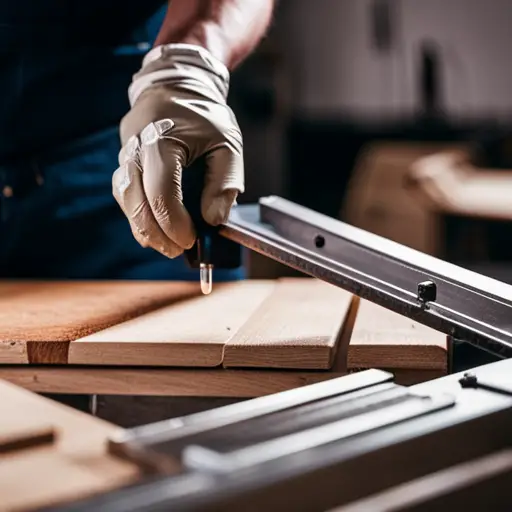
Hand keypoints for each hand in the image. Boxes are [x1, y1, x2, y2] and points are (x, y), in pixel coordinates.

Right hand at [113, 44, 243, 257]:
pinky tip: (154, 229)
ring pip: (125, 201)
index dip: (174, 223)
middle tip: (178, 250)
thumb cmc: (205, 117)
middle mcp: (135, 149)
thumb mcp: (228, 144)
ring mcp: (125, 155)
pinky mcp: (124, 162)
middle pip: (135, 202)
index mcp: (162, 139)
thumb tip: (213, 220)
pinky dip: (137, 216)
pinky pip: (124, 195)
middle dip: (157, 233)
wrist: (175, 88)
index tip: (191, 240)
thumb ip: (224, 183)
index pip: (160, 192)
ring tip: (167, 246)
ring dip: (143, 229)